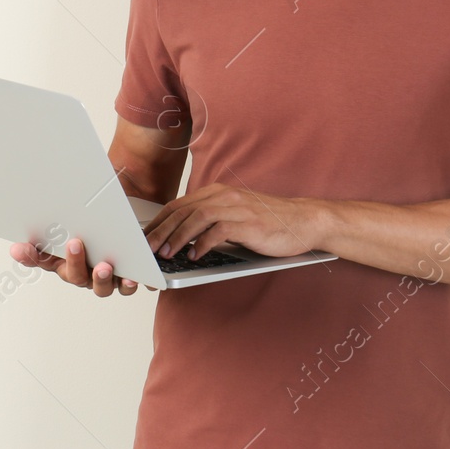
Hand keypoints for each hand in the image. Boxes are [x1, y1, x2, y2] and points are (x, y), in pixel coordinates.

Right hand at [10, 237, 154, 296]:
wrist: (120, 230)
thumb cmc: (91, 234)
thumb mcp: (69, 228)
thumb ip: (44, 236)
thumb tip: (16, 247)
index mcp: (62, 262)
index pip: (40, 260)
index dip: (30, 256)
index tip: (21, 248)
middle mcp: (81, 274)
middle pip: (74, 276)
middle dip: (73, 261)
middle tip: (74, 244)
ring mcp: (103, 279)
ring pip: (100, 287)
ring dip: (101, 278)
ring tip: (103, 267)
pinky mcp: (125, 279)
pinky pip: (127, 286)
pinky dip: (129, 283)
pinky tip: (132, 276)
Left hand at [142, 183, 322, 260]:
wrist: (304, 221)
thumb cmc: (268, 223)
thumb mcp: (235, 217)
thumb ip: (211, 223)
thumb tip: (182, 239)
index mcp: (217, 193)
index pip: (179, 205)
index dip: (159, 221)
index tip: (145, 238)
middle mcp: (223, 196)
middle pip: (182, 210)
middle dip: (160, 230)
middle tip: (146, 249)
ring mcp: (236, 208)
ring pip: (195, 218)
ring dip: (176, 237)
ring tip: (165, 254)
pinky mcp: (248, 222)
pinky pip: (218, 231)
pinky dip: (202, 244)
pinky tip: (193, 256)